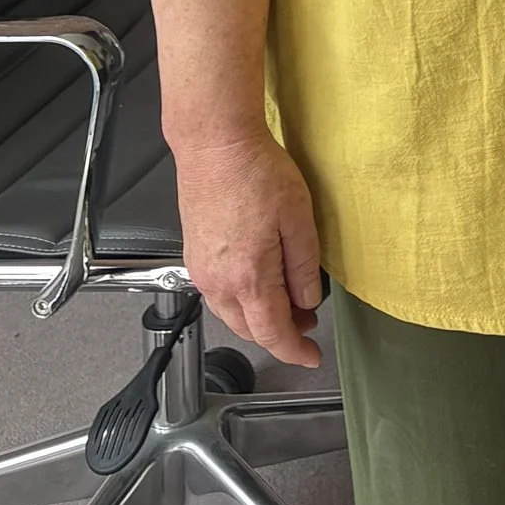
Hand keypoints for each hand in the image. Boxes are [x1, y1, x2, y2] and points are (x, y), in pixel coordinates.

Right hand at [170, 127, 324, 368]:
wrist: (214, 146)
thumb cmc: (256, 172)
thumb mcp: (298, 216)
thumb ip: (303, 266)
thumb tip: (307, 300)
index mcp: (248, 277)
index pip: (272, 332)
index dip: (294, 351)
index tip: (311, 358)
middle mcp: (218, 282)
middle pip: (249, 329)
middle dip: (280, 334)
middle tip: (307, 325)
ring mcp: (202, 271)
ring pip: (232, 315)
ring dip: (259, 318)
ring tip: (288, 304)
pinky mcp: (194, 257)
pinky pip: (218, 295)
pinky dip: (241, 301)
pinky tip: (258, 284)